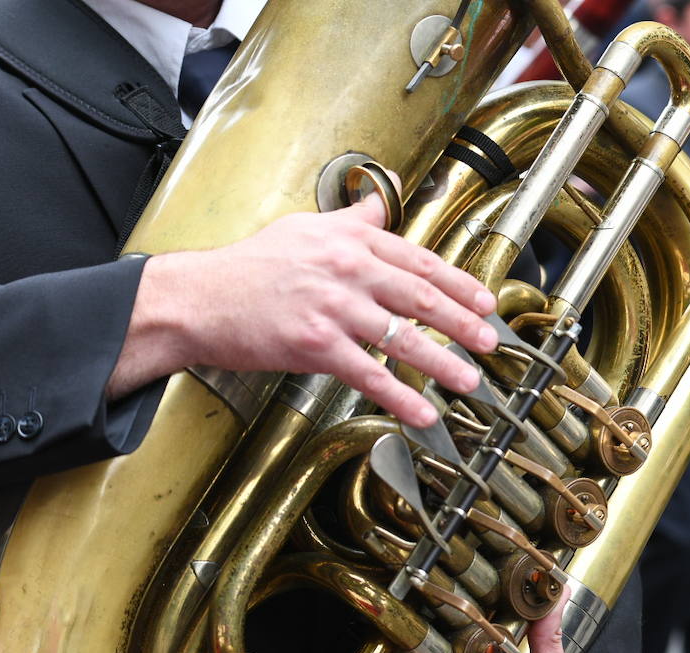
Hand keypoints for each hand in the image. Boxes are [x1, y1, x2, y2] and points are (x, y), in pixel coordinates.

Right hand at [110, 193, 498, 427]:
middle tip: (489, 341)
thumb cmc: (247, 267)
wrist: (199, 298)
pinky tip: (421, 412)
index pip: (416, 260)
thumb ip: (350, 220)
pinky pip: (368, 374)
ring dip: (441, 362)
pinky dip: (399, 396)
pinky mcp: (315, 345)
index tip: (484, 302)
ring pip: (401, 337)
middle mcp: (345, 269)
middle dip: (462, 321)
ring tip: (468, 379)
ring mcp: (332, 308)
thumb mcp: (303, 228)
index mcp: (348, 241)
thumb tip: (382, 203)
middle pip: (419, 297)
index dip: (457, 283)